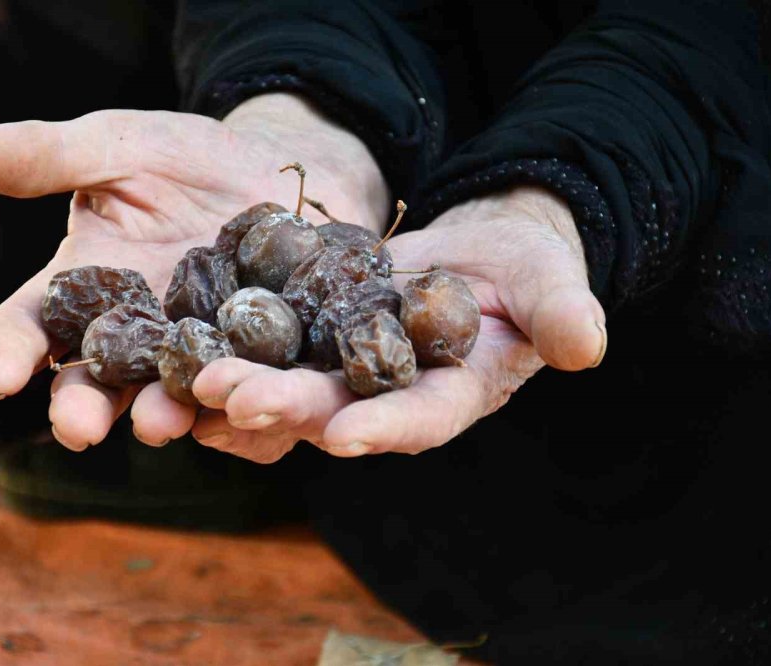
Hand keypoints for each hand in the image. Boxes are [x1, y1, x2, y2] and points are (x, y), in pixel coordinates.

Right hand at [0, 93, 389, 450]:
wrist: (276, 174)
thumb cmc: (186, 161)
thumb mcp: (123, 146)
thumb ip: (54, 156)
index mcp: (83, 289)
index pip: (30, 326)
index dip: (7, 352)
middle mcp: (131, 337)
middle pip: (93, 383)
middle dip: (82, 406)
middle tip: (78, 426)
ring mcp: (192, 356)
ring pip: (166, 399)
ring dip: (160, 415)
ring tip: (159, 423)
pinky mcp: (252, 364)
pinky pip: (244, 397)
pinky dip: (241, 411)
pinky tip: (242, 414)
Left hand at [189, 187, 606, 460]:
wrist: (479, 249)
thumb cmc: (525, 270)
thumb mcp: (549, 281)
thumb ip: (562, 312)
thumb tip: (586, 345)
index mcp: (450, 394)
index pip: (421, 419)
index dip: (386, 428)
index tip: (344, 435)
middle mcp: (389, 396)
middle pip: (337, 410)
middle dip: (287, 406)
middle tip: (233, 397)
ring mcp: (346, 370)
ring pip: (290, 387)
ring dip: (242, 387)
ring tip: (193, 380)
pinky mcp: (314, 335)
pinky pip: (270, 348)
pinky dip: (231, 350)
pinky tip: (184, 349)